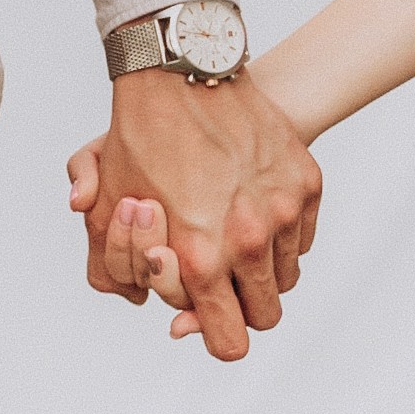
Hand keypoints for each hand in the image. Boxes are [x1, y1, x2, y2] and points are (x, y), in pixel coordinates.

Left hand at [61, 68, 318, 364]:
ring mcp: (284, 210)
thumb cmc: (139, 141)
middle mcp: (249, 240)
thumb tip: (164, 316)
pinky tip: (250, 208)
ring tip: (231, 238)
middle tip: (217, 281)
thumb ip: (122, 272)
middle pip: (265, 316)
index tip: (202, 317)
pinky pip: (301, 236)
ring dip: (261, 270)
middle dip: (240, 307)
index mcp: (200, 256)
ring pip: (286, 276)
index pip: (229, 342)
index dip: (213, 335)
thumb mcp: (109, 210)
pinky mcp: (305, 182)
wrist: (182, 71)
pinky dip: (280, 235)